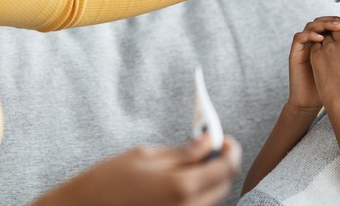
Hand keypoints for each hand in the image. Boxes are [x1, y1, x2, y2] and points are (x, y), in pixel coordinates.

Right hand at [33, 135, 241, 205]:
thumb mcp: (146, 156)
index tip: (226, 139)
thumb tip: (210, 140)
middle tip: (209, 148)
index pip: (226, 168)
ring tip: (190, 165)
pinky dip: (195, 195)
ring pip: (211, 200)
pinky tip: (178, 183)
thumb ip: (184, 151)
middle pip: (223, 186)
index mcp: (182, 186)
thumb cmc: (108, 179)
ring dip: (208, 181)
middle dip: (221, 165)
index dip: (231, 150)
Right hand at [287, 17, 339, 110]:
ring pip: (311, 25)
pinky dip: (309, 35)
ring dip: (323, 24)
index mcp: (327, 44)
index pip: (332, 26)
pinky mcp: (296, 52)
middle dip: (333, 20)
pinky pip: (299, 37)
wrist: (313, 101)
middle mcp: (314, 42)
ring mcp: (305, 46)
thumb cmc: (332, 87)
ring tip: (334, 28)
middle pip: (322, 21)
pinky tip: (320, 39)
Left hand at [310, 24, 339, 107]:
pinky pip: (316, 44)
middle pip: (337, 29)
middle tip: (332, 38)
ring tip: (325, 50)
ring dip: (325, 40)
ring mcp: (329, 48)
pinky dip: (317, 47)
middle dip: (334, 32)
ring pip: (325, 36)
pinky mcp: (317, 53)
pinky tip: (319, 56)